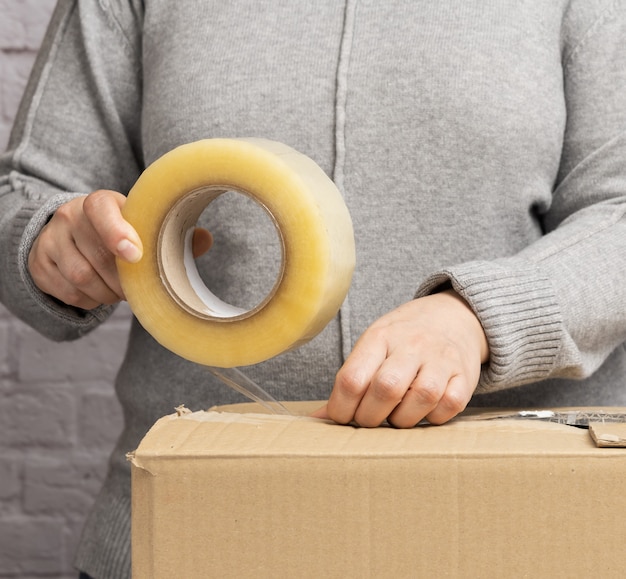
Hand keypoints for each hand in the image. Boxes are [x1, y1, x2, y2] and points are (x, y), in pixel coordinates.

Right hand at [28, 190, 211, 309]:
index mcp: (100, 202)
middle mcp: (69, 217)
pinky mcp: (39, 264)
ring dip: (107, 292)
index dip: (117, 232)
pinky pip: (68, 292)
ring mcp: (50, 240)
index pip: (100, 209)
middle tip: (136, 288)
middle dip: (123, 279)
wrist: (70, 235)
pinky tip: (99, 293)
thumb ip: (173, 235)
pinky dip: (89, 300)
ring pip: (81, 277)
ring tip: (119, 291)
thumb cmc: (119, 232)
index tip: (135, 255)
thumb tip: (206, 239)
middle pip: (98, 255)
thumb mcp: (142, 226)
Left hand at [312, 290, 488, 427]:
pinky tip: (423, 412)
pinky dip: (433, 418)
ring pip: (420, 399)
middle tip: (368, 421)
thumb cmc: (403, 339)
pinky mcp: (465, 375)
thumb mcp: (373, 347)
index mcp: (380, 336)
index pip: (352, 378)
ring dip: (402, 420)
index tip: (341, 416)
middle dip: (369, 417)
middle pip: (385, 389)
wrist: (453, 317)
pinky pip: (449, 405)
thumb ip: (349, 380)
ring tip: (396, 416)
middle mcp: (411, 344)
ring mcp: (441, 358)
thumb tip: (318, 418)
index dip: (340, 408)